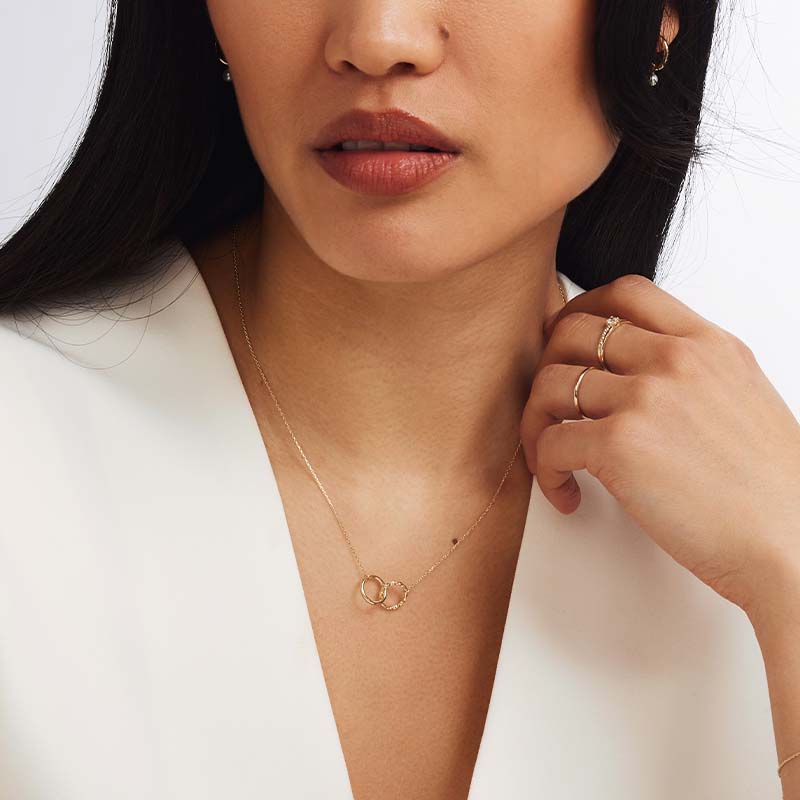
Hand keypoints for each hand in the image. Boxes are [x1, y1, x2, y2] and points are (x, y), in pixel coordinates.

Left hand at [521, 273, 799, 616]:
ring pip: (550, 384)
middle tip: (551, 405)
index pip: (627, 292)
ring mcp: (645, 398)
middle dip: (547, 366)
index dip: (581, 310)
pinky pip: (549, 441)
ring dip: (537, 423)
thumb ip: (692, 372)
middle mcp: (674, 360)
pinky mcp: (619, 444)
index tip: (565, 341)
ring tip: (553, 458)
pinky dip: (545, 470)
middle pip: (572, 330)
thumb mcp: (743, 397)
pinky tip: (567, 491)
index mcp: (707, 344)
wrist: (792, 544)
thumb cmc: (770, 489)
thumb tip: (638, 374)